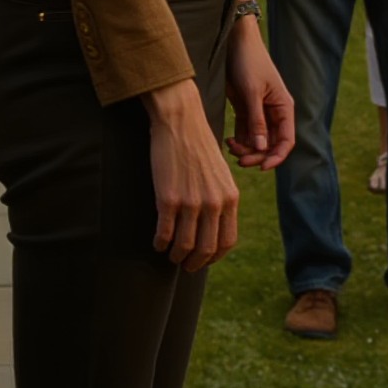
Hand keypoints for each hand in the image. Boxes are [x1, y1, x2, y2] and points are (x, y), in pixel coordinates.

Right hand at [144, 78, 241, 269]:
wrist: (181, 122)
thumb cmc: (199, 146)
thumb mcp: (221, 174)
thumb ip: (220, 199)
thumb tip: (214, 225)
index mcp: (230, 198)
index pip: (227, 241)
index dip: (215, 256)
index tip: (204, 260)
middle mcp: (214, 204)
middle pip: (207, 249)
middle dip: (195, 263)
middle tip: (185, 265)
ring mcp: (191, 203)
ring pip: (184, 246)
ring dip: (176, 256)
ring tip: (170, 255)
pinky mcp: (168, 198)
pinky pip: (165, 233)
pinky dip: (160, 243)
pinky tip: (157, 243)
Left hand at [223, 18, 294, 169]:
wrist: (235, 42)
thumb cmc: (248, 62)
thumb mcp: (252, 92)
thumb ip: (256, 121)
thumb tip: (262, 149)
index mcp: (284, 108)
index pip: (286, 141)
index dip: (276, 157)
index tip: (261, 168)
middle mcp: (275, 112)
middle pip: (271, 144)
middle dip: (258, 155)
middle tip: (240, 161)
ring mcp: (260, 111)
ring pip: (257, 141)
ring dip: (246, 148)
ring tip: (230, 146)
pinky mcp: (246, 109)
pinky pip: (246, 132)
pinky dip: (239, 140)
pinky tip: (228, 141)